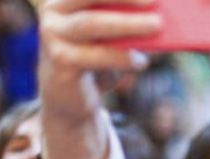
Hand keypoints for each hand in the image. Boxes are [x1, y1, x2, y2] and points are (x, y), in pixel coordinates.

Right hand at [38, 0, 157, 123]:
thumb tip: (156, 11)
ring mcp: (52, 35)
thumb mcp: (112, 33)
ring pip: (91, 23)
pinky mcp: (59, 61)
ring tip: (156, 25)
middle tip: (154, 1)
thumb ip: (125, 17)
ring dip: (127, 24)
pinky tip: (141, 61)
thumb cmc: (96, 56)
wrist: (70, 97)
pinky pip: (95, 56)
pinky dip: (121, 57)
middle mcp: (54, 10)